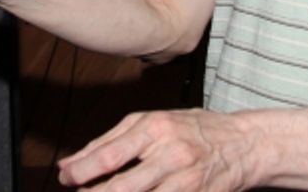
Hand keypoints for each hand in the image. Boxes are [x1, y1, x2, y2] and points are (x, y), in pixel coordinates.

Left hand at [57, 109, 258, 190]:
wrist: (242, 145)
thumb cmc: (191, 129)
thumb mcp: (150, 122)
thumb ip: (110, 140)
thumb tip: (72, 161)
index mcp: (155, 128)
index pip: (111, 154)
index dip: (83, 170)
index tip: (65, 177)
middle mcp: (170, 155)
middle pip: (123, 186)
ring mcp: (185, 182)